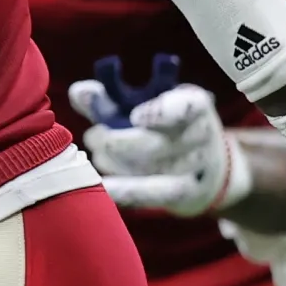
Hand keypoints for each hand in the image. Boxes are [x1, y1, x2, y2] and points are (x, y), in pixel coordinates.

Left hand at [70, 81, 249, 215]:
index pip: (185, 106)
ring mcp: (195, 167)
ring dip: (114, 162)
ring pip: (149, 167)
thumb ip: (110, 97)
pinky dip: (129, 190)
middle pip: (155, 144)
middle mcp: (200, 134)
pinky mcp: (186, 193)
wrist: (206, 168)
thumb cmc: (163, 126)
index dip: (161, 113)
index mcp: (193, 103)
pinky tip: (106, 186)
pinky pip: (156, 193)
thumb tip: (79, 92)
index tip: (135, 117)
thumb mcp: (146, 103)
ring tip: (98, 154)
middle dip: (115, 142)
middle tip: (93, 137)